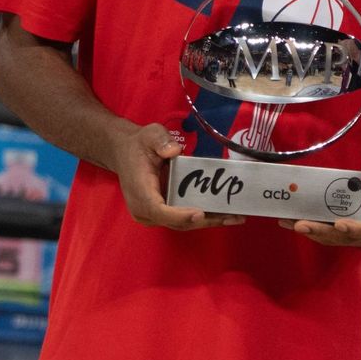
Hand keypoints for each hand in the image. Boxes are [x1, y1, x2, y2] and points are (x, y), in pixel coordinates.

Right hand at [110, 122, 244, 229]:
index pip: (159, 210)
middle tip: (232, 217)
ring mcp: (151, 215)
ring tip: (235, 217)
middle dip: (205, 221)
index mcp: (140, 192)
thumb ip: (161, 141)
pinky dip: (202, 217)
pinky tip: (223, 214)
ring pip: (182, 223)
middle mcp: (144, 210)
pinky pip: (181, 219)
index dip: (180, 215)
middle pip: (176, 222)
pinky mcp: (160, 214)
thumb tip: (175, 150)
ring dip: (208, 221)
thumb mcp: (150, 135)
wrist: (125, 153)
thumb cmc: (139, 145)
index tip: (200, 213)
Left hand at [281, 147, 360, 245]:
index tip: (338, 224)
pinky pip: (328, 232)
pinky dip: (311, 227)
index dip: (353, 230)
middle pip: (345, 237)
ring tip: (289, 222)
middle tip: (300, 224)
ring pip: (333, 238)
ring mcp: (357, 232)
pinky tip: (291, 221)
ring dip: (311, 231)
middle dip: (321, 232)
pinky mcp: (346, 229)